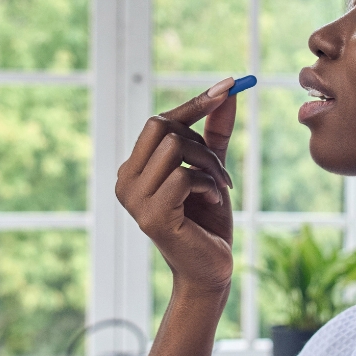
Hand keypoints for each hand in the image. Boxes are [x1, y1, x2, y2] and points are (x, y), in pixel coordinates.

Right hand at [115, 77, 237, 295]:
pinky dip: (208, 185)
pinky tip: (213, 203)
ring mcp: (134, 199)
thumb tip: (229, 90)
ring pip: (175, 147)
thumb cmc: (208, 222)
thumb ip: (216, 133)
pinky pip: (184, 176)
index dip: (194, 103)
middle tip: (220, 169)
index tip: (229, 85)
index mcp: (134, 168)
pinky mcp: (151, 216)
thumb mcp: (212, 170)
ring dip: (209, 165)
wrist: (211, 270)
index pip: (159, 122)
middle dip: (200, 142)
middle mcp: (125, 181)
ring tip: (219, 188)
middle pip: (162, 127)